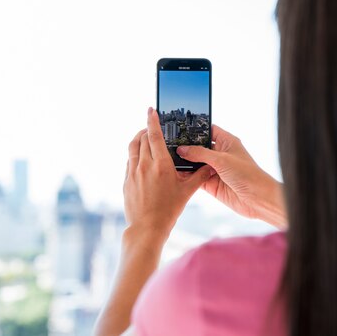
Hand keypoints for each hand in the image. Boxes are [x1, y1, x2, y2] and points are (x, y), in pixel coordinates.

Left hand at [123, 107, 214, 239]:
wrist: (147, 227)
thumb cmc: (169, 210)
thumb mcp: (187, 192)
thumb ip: (199, 176)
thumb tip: (211, 166)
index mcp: (161, 164)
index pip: (154, 135)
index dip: (152, 120)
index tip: (151, 110)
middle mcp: (144, 165)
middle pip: (141, 138)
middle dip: (146, 129)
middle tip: (152, 126)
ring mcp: (132, 172)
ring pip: (132, 148)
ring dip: (138, 139)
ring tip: (144, 138)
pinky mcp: (126, 180)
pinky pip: (129, 161)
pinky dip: (135, 154)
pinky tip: (141, 159)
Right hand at [176, 125, 286, 227]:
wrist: (257, 199)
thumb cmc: (248, 175)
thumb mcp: (222, 160)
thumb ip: (200, 153)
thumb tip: (182, 149)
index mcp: (226, 142)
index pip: (208, 130)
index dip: (195, 129)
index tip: (179, 127)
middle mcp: (219, 154)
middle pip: (198, 147)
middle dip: (185, 146)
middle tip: (169, 143)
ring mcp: (214, 168)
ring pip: (194, 162)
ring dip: (184, 161)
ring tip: (168, 157)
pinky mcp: (210, 182)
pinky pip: (195, 177)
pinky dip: (186, 175)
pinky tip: (175, 172)